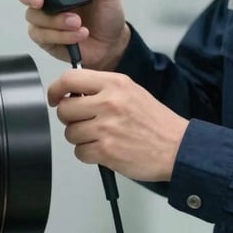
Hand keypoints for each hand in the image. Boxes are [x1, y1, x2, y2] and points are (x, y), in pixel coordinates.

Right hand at [12, 0, 130, 68]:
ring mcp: (45, 17)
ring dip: (57, 21)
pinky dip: (61, 35)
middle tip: (40, 0)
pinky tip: (77, 34)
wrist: (111, 43)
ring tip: (78, 22)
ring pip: (34, 15)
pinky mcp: (45, 37)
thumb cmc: (107, 14)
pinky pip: (42, 34)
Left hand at [48, 69, 188, 182]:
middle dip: (70, 118)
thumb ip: (103, 88)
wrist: (177, 146)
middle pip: (65, 109)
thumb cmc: (156, 121)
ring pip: (70, 133)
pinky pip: (80, 152)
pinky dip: (88, 154)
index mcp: (115, 83)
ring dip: (80, 138)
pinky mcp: (107, 151)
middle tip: (84, 121)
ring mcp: (107, 128)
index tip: (55, 98)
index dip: (56, 90)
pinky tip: (104, 149)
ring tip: (100, 137)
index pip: (70, 79)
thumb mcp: (131, 90)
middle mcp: (109, 102)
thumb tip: (73, 93)